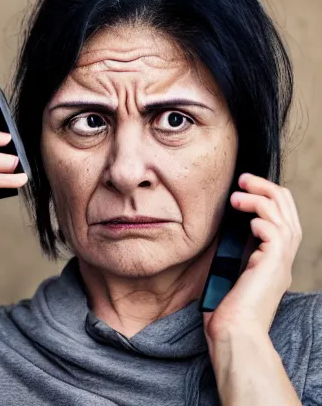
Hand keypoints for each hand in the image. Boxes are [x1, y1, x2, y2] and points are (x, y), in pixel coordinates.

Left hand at [203, 173, 301, 343]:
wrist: (234, 334)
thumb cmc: (227, 308)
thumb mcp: (230, 269)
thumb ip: (234, 249)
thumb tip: (224, 227)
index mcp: (273, 258)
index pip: (281, 217)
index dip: (266, 197)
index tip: (243, 189)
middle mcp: (282, 258)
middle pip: (288, 210)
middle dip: (267, 188)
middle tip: (243, 178)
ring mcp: (280, 263)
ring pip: (283, 216)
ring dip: (260, 199)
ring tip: (236, 195)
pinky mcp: (273, 266)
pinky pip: (276, 233)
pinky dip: (261, 220)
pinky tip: (246, 221)